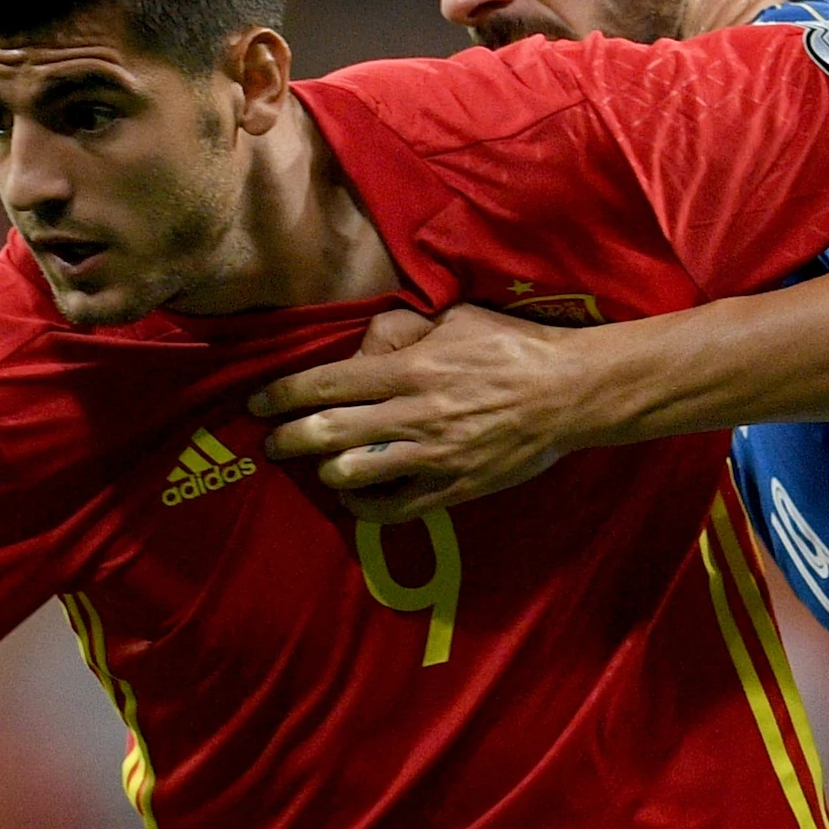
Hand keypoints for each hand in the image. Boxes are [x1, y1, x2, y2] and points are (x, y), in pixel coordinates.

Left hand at [249, 305, 589, 521]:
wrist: (571, 394)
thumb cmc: (513, 347)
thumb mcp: (455, 318)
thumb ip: (401, 330)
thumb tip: (361, 349)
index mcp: (412, 369)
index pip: (327, 383)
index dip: (283, 395)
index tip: (258, 403)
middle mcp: (414, 415)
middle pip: (328, 433)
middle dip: (288, 439)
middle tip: (272, 442)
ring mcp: (433, 458)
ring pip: (352, 474)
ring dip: (325, 470)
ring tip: (319, 464)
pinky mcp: (453, 489)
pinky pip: (392, 509)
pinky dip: (363, 505)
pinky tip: (354, 495)